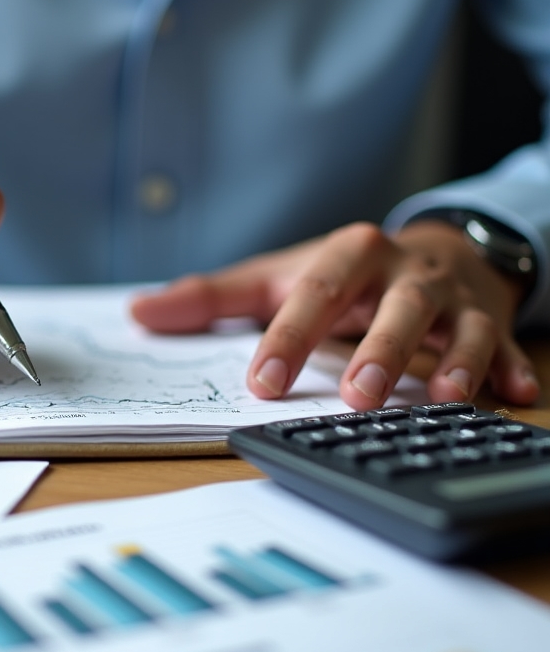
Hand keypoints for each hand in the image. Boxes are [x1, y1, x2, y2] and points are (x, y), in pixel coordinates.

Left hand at [130, 221, 539, 409]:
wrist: (429, 251)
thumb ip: (211, 299)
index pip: (314, 296)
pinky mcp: (491, 318)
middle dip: (379, 350)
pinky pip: (509, 344)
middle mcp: (404, 273)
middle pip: (396, 309)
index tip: (263, 383)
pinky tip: (515, 396)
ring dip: (456, 361)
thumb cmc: (341, 277)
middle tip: (356, 396)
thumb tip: (138, 313)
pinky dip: (513, 368)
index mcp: (346, 258)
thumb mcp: (276, 278)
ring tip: (443, 400)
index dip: (288, 338)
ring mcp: (453, 298)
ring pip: (462, 325)